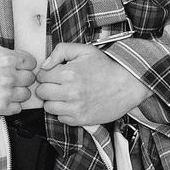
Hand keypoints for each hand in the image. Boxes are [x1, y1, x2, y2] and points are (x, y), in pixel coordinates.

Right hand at [0, 29, 36, 116]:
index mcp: (7, 58)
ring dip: (19, 92)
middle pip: (30, 79)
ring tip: (9, 90)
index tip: (20, 66)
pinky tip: (3, 99)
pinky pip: (17, 108)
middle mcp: (8, 76)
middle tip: (14, 78)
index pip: (31, 62)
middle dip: (23, 77)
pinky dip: (13, 105)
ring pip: (26, 94)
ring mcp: (4, 93)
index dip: (26, 64)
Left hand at [34, 42, 150, 126]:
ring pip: (48, 107)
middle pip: (41, 92)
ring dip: (53, 101)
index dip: (46, 73)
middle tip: (58, 84)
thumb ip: (61, 51)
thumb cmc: (107, 67)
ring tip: (65, 95)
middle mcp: (70, 91)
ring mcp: (75, 107)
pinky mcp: (81, 119)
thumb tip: (45, 64)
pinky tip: (73, 104)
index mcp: (69, 73)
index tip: (55, 74)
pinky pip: (60, 118)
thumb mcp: (85, 50)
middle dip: (47, 87)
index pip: (41, 76)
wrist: (128, 85)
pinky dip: (63, 112)